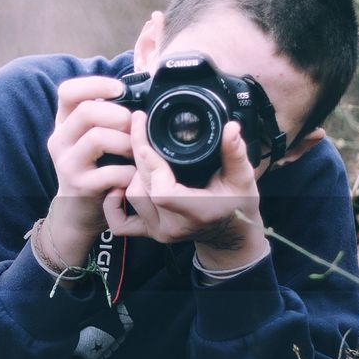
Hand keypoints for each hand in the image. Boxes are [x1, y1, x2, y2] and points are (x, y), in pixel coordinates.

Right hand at [44, 76, 136, 264]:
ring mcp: (67, 164)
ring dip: (126, 143)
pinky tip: (132, 175)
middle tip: (133, 126)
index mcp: (64, 124)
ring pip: (97, 138)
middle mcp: (59, 140)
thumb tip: (139, 95)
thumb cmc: (94, 170)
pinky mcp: (80, 186)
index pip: (68, 91)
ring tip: (136, 153)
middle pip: (85, 111)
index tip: (119, 90)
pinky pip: (110, 172)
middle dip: (118, 114)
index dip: (95, 84)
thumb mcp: (91, 140)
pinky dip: (128, 172)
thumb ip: (105, 118)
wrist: (77, 212)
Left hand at [102, 115, 268, 270]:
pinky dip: (114, 203)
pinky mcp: (149, 232)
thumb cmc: (237, 205)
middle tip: (139, 124)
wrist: (228, 234)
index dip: (151, 165)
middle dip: (139, 153)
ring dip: (132, 172)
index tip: (147, 138)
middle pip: (143, 186)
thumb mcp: (243, 179)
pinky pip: (120, 222)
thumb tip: (231, 127)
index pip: (162, 192)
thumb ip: (236, 153)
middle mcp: (173, 225)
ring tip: (140, 150)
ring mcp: (158, 230)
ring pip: (131, 195)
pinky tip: (120, 184)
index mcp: (197, 211)